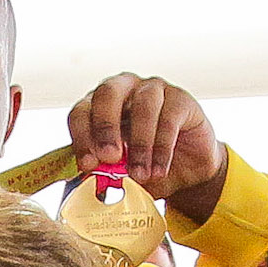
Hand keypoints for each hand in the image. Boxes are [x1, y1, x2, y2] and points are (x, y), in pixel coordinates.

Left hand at [68, 74, 228, 223]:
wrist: (186, 173)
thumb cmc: (146, 167)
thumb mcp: (121, 174)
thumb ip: (106, 171)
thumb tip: (93, 177)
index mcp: (99, 105)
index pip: (82, 110)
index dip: (81, 135)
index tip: (88, 163)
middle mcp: (124, 89)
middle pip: (108, 93)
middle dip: (106, 127)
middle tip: (110, 157)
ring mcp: (153, 90)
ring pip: (143, 105)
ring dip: (139, 143)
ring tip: (140, 174)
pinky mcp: (180, 100)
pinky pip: (169, 118)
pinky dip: (162, 148)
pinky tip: (158, 170)